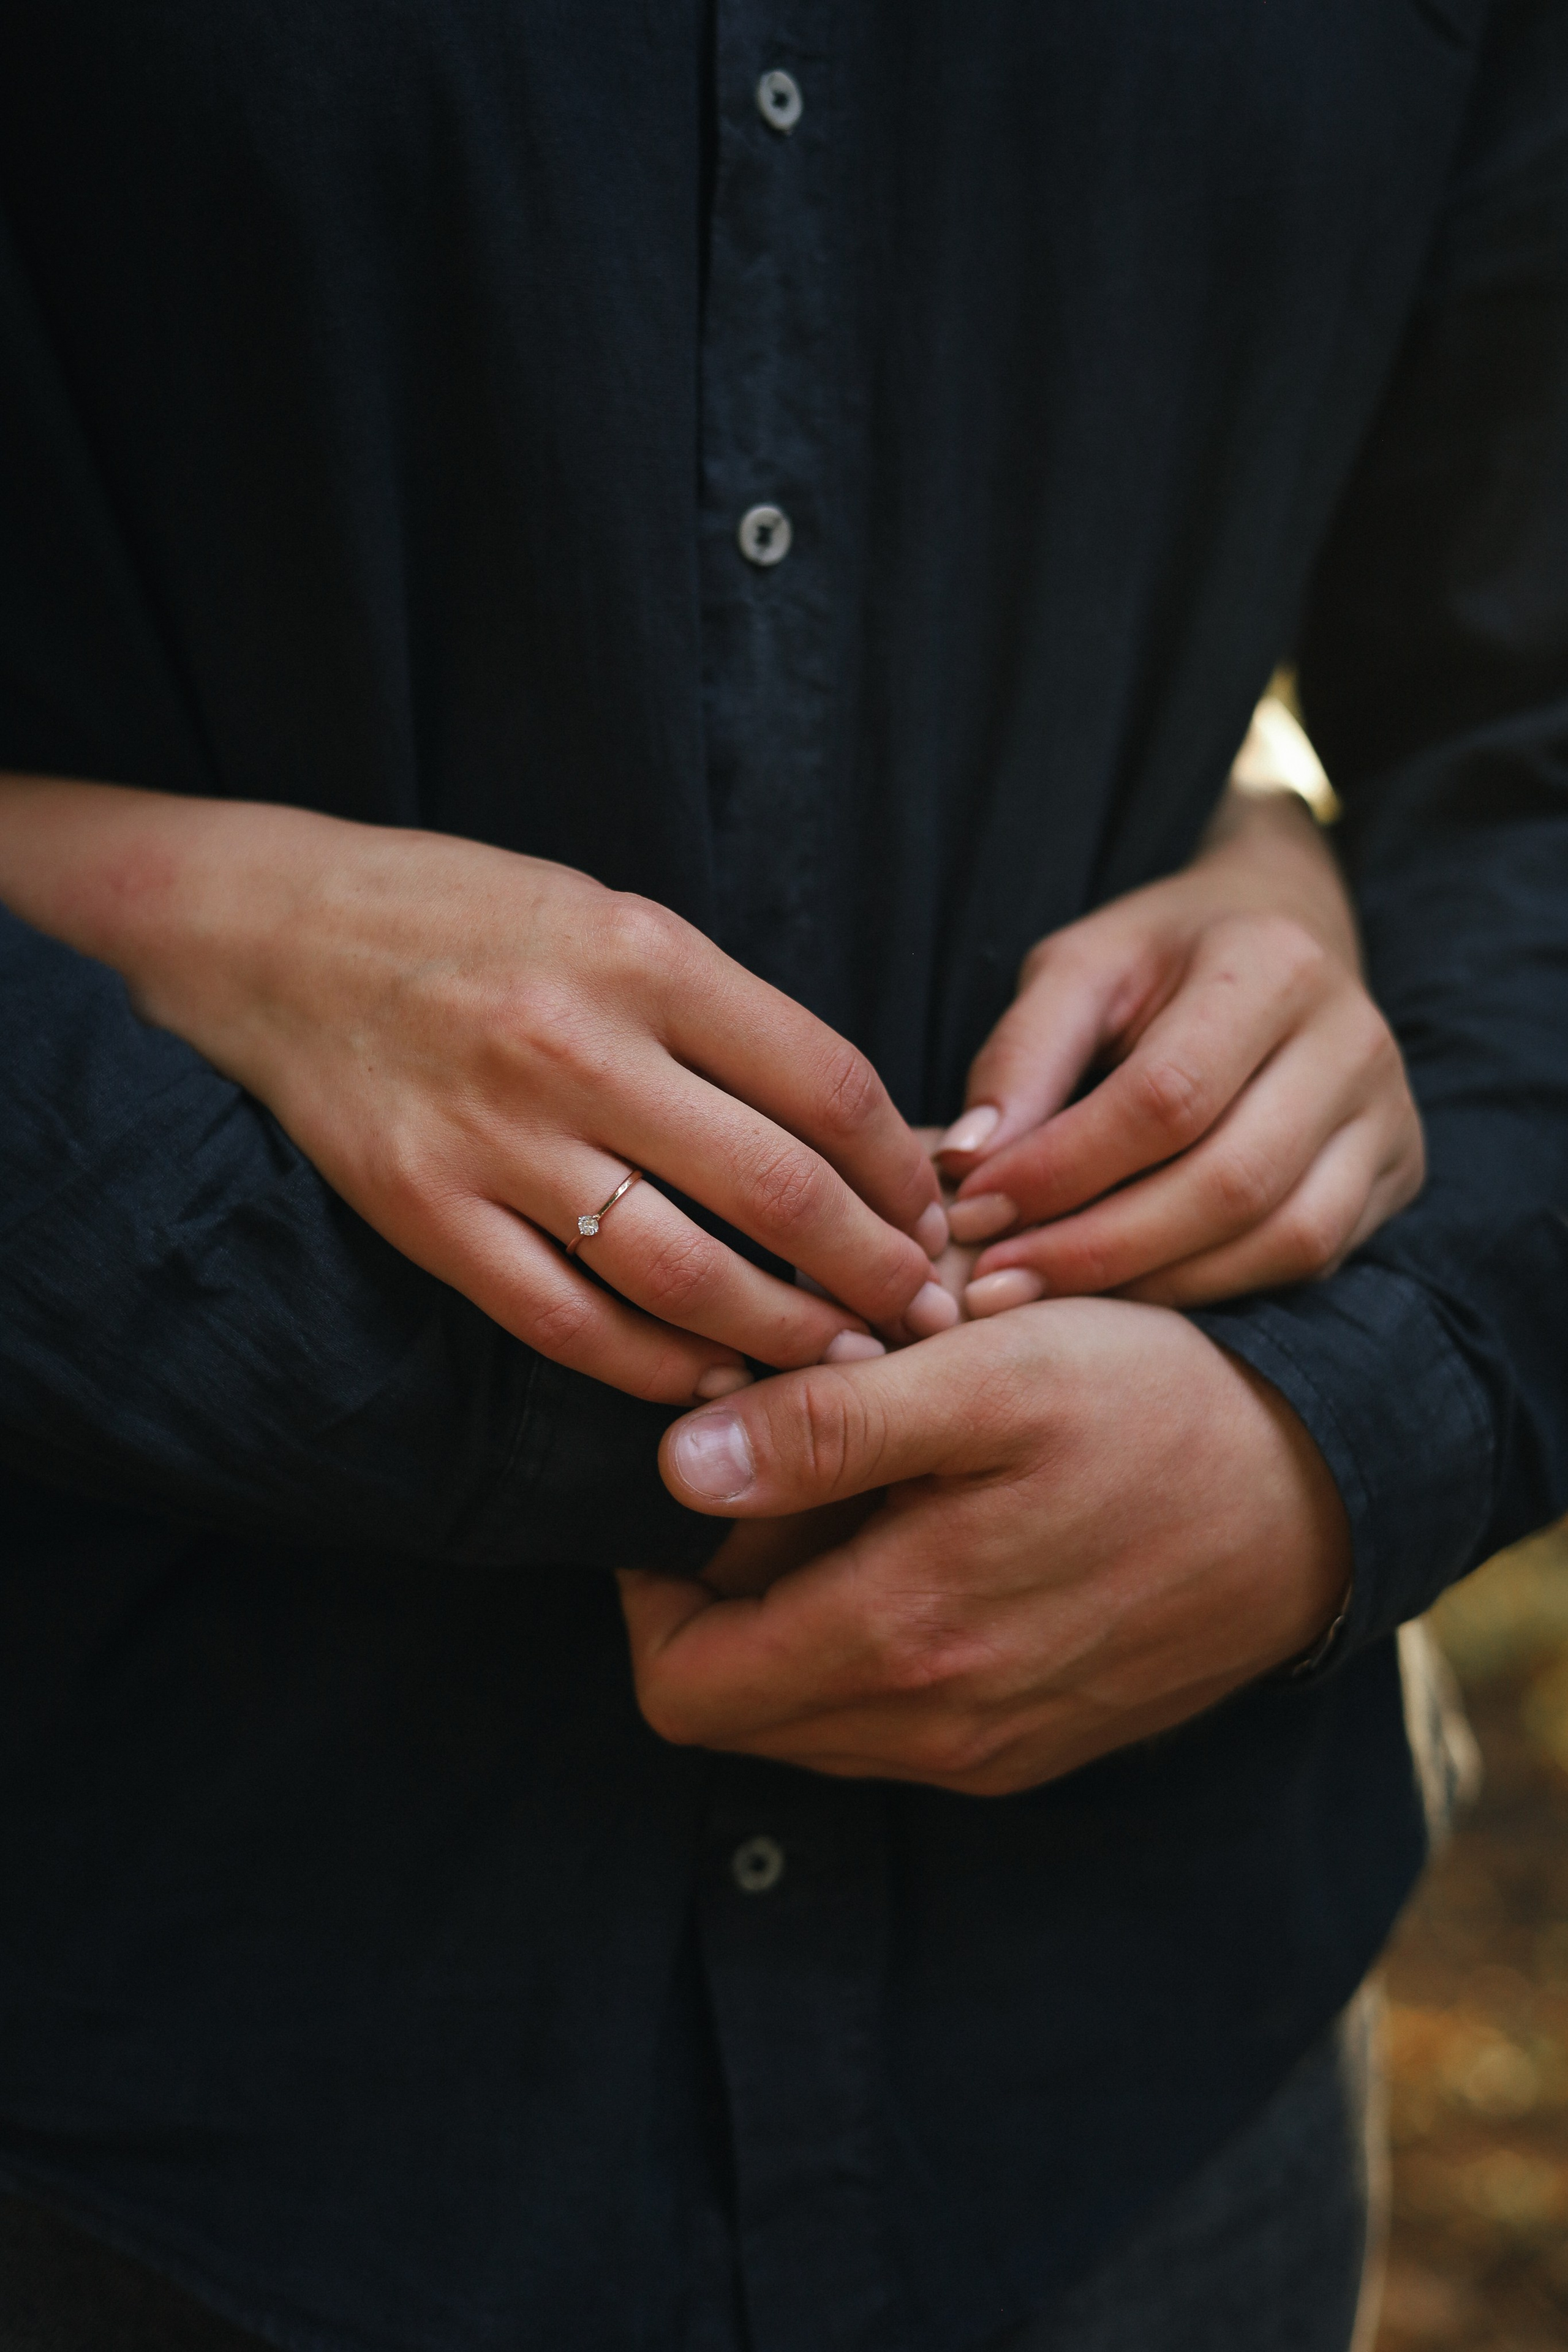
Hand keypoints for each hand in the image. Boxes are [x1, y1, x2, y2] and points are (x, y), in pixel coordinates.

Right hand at [0, 777, 950, 1402]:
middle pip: (778, 1190)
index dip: (904, 1170)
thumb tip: (859, 1133)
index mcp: (644, 955)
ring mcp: (495, 1139)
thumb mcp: (613, 921)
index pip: (827, 1085)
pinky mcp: (424, 1212)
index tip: (938, 1216)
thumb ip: (726, 1020)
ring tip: (846, 1365)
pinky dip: (657, 1368)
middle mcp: (578, 1047)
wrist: (271, 932)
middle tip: (931, 1316)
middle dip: (878, 1272)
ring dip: (785, 1337)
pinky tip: (714, 1380)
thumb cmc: (467, 919)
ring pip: (683, 1276)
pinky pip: (568, 1322)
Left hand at [618, 1299, 1350, 1793]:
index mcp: (902, 1640)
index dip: (646, 1593)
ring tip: (852, 1491)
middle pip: (734, 1709)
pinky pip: (893, 1721)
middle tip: (769, 1473)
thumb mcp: (989, 1378)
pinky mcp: (1033, 1743)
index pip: (681, 1684)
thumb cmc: (1156, 1409)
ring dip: (792, 1618)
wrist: (1324, 1498)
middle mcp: (934, 1730)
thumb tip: (674, 1466)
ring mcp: (987, 1750)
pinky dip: (868, 1641)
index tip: (683, 1491)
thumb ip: (827, 1427)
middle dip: (715, 1600)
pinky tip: (921, 1535)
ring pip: (809, 1718)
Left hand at [937, 792, 1423, 1310]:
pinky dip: (1210, 1289)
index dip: (1062, 1168)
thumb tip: (965, 1164)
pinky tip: (1126, 1294)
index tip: (971, 1210)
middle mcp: (1354, 1041)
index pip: (1167, 1096)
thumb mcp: (1078, 968)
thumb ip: (1021, 1056)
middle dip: (1098, 1246)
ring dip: (1152, 1285)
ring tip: (1044, 1295)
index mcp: (1274, 964)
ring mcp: (1389, 1114)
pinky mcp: (1395, 1172)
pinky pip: (1308, 1260)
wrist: (1276, 933)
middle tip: (995, 1281)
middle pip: (1230, 1181)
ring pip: (1280, 1238)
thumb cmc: (1158, 958)